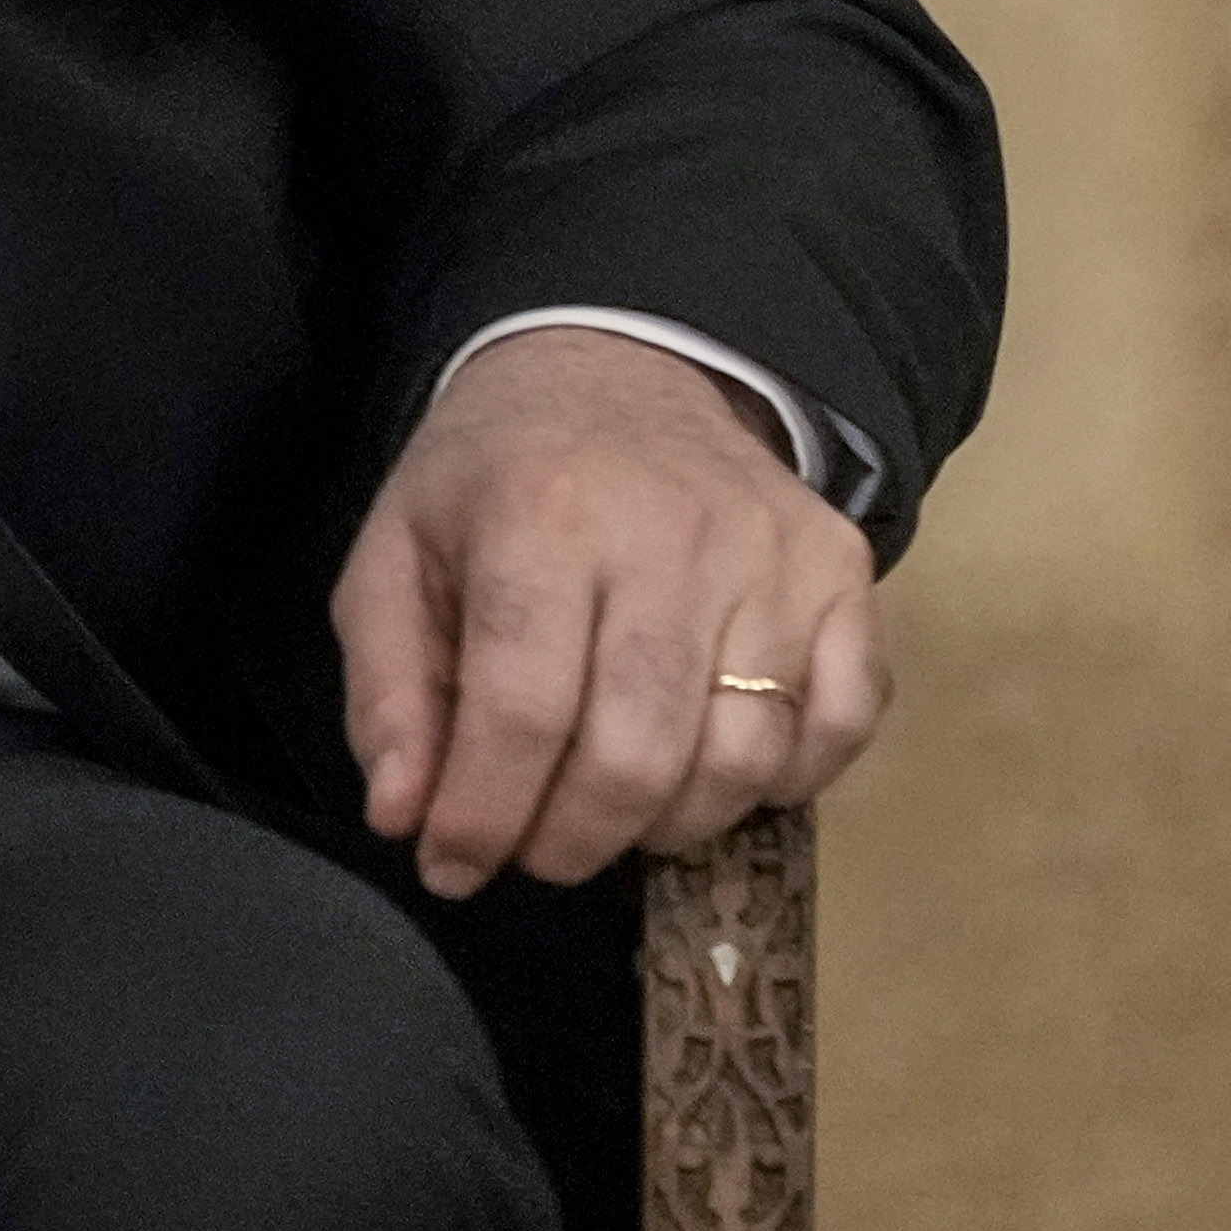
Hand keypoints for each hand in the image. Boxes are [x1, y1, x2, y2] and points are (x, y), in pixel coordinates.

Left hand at [331, 322, 886, 898]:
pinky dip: (786, 780)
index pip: (521, 712)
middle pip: (636, 756)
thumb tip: (401, 817)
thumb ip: (387, 692)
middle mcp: (670, 533)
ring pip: (741, 761)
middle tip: (536, 848)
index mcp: (542, 515)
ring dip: (669, 825)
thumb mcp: (397, 555)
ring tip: (613, 804)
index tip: (452, 865)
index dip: (482, 816)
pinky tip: (715, 764)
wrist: (619, 365)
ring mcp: (772, 554)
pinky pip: (843, 723)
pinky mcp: (842, 571)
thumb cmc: (496, 478)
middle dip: (572, 841)